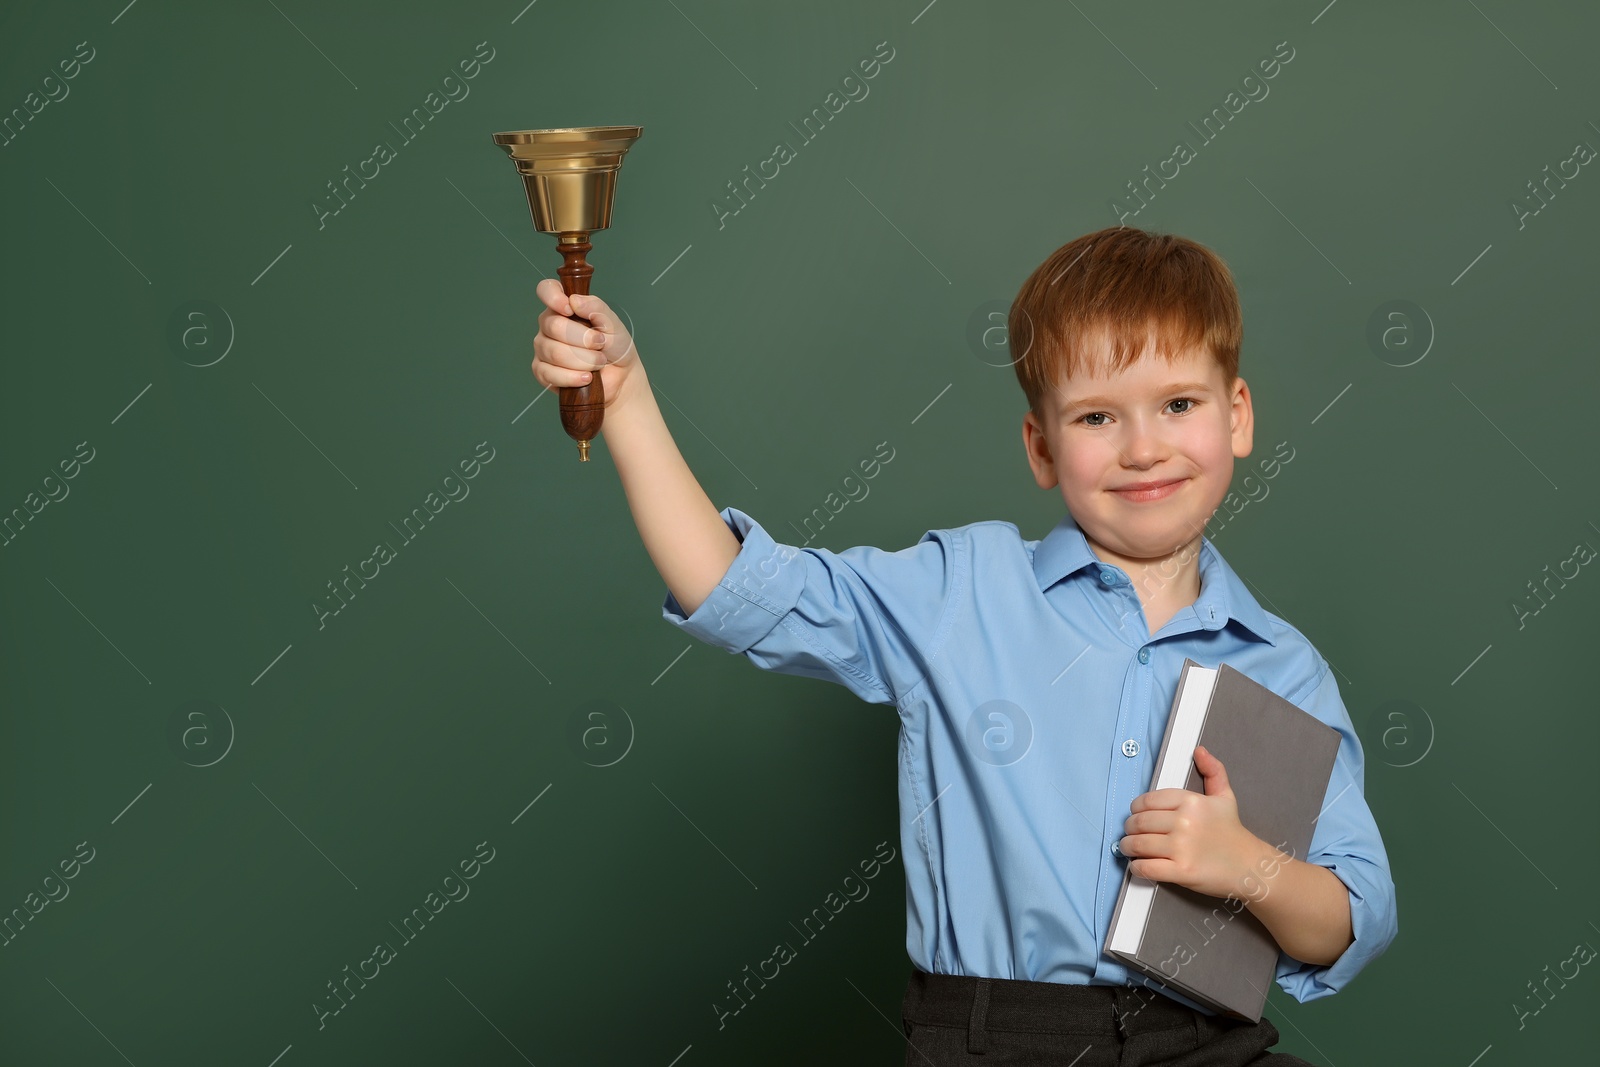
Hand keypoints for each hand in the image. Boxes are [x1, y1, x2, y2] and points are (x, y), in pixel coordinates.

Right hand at [531, 279, 641, 408]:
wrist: (621, 376)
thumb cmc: (615, 346)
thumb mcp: (613, 323)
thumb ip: (596, 308)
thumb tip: (575, 300)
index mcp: (564, 307)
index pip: (546, 290)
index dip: (553, 297)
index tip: (570, 309)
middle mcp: (549, 326)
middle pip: (554, 326)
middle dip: (583, 339)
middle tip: (600, 344)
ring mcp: (543, 348)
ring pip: (554, 352)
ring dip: (583, 360)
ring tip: (598, 362)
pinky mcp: (543, 372)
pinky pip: (549, 374)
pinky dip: (572, 377)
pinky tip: (586, 377)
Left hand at [1119, 744, 1265, 899]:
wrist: (1250, 866)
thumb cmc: (1232, 831)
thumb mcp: (1224, 797)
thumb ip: (1213, 771)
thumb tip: (1199, 750)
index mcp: (1190, 802)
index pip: (1146, 801)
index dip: (1135, 809)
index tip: (1136, 815)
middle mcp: (1184, 822)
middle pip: (1139, 822)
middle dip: (1129, 828)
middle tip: (1130, 833)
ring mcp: (1182, 847)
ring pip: (1138, 844)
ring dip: (1128, 847)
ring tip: (1129, 849)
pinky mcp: (1181, 871)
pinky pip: (1146, 867)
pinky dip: (1136, 867)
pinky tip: (1138, 865)